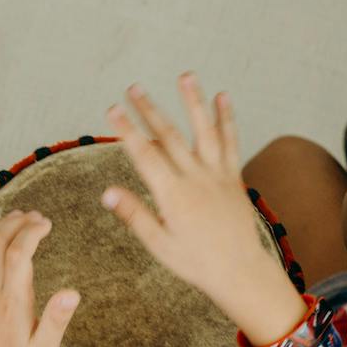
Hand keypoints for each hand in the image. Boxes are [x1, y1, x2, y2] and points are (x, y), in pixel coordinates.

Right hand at [102, 74, 299, 334]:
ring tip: (185, 76)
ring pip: (202, 130)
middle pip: (168, 136)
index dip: (126, 130)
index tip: (111, 109)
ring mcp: (217, 174)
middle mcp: (195, 178)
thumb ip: (134, 215)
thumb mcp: (159, 244)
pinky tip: (222, 97)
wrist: (240, 271)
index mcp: (172, 195)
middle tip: (133, 87)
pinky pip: (230, 142)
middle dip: (149, 110)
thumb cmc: (195, 262)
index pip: (144, 155)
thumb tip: (106, 192)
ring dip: (193, 102)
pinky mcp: (233, 177)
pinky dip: (226, 118)